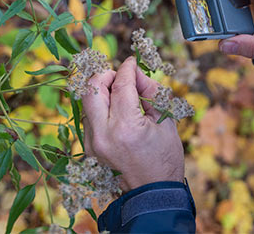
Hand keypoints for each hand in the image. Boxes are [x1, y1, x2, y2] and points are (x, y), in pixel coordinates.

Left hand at [81, 57, 183, 191]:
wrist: (152, 191)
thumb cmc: (165, 156)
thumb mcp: (165, 120)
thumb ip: (150, 91)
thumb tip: (136, 73)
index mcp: (126, 127)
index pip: (120, 85)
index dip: (127, 69)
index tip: (133, 62)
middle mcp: (103, 134)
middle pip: (92, 89)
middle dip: (106, 75)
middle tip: (122, 77)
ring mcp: (92, 142)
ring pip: (87, 101)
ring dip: (103, 90)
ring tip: (124, 96)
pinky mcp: (89, 146)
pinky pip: (90, 116)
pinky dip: (102, 106)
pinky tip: (118, 111)